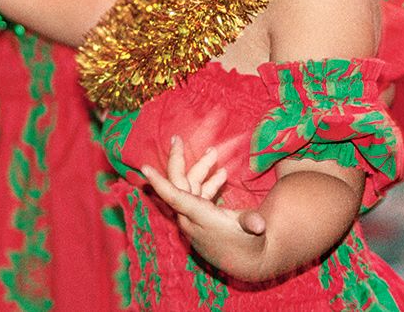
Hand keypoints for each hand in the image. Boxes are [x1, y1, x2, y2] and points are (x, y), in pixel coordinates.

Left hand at [141, 136, 266, 273]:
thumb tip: (258, 224)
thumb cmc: (248, 244)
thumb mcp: (250, 231)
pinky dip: (208, 183)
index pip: (173, 196)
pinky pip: (199, 196)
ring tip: (215, 152)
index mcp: (199, 216)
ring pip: (191, 187)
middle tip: (176, 139)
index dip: (159, 182)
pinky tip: (222, 175)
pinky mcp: (202, 220)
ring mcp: (195, 218)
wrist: (248, 264)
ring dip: (202, 169)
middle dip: (179, 160)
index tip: (144, 168)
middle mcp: (192, 216)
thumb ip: (250, 222)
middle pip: (180, 182)